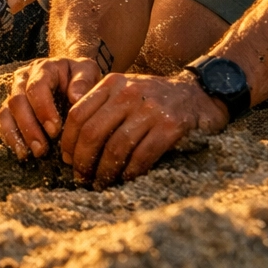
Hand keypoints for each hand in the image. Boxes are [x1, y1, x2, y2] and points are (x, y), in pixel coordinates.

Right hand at [0, 56, 102, 158]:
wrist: (72, 74)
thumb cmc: (80, 76)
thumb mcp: (88, 71)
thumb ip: (83, 81)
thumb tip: (76, 97)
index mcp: (43, 68)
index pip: (36, 87)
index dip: (43, 109)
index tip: (55, 130)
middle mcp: (23, 78)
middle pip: (17, 101)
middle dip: (29, 127)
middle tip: (43, 148)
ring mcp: (14, 91)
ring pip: (7, 111)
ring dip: (18, 134)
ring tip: (34, 153)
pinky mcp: (11, 106)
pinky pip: (4, 120)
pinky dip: (10, 136)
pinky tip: (22, 153)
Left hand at [59, 71, 228, 185]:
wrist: (200, 93)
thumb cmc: (156, 98)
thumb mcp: (125, 91)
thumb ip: (102, 107)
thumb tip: (74, 144)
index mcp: (112, 84)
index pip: (78, 114)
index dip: (68, 141)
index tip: (67, 160)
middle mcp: (128, 93)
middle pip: (93, 132)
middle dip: (83, 160)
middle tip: (80, 178)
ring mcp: (150, 109)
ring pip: (116, 147)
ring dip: (104, 171)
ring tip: (99, 184)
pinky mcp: (171, 126)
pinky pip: (142, 155)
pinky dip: (130, 172)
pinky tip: (124, 180)